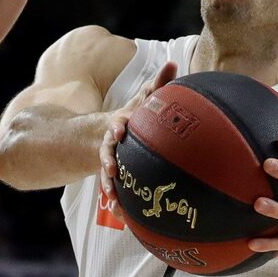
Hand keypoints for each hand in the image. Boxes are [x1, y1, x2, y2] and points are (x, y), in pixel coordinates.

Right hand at [98, 60, 178, 193]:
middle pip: (107, 151)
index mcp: (119, 124)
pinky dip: (116, 201)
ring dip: (108, 183)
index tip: (120, 131)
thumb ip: (156, 85)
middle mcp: (111, 143)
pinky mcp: (112, 176)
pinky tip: (121, 213)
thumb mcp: (141, 102)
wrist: (103, 135)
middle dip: (107, 159)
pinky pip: (113, 189)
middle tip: (111, 168)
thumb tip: (174, 62)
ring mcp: (109, 160)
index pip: (117, 123)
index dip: (118, 127)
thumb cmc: (132, 119)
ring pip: (106, 173)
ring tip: (112, 195)